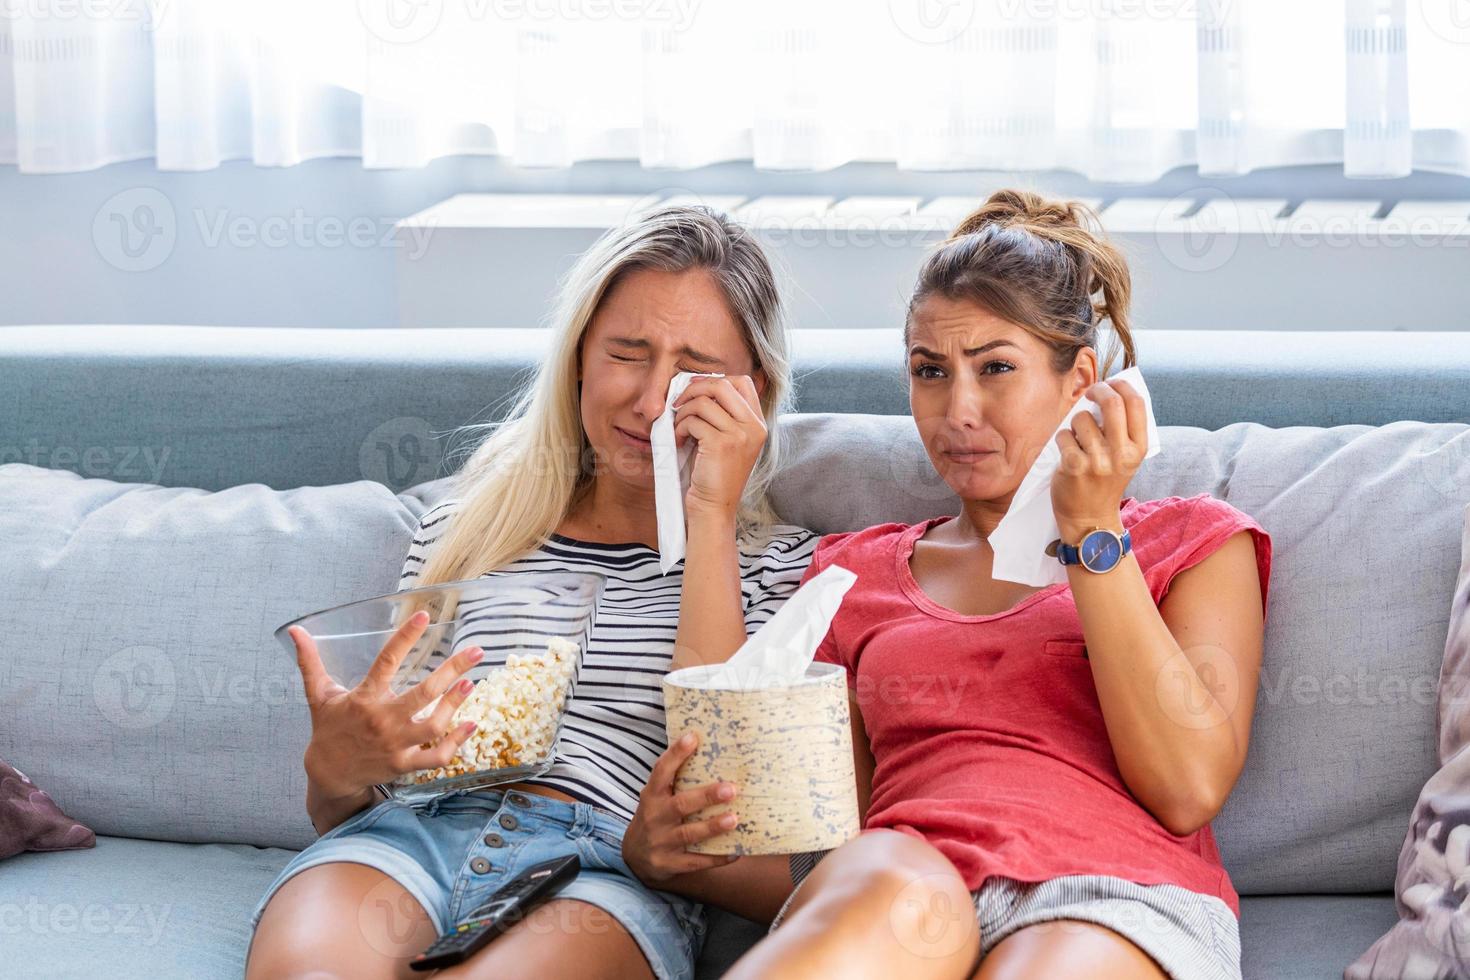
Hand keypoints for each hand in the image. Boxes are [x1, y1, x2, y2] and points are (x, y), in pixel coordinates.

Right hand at [290, 610, 484, 800]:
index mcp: (364, 698)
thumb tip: (296, 631)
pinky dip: (456, 743)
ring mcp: (396, 744)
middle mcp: (382, 720)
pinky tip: (471, 723)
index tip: (424, 616)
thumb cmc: (328, 729)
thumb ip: (310, 662)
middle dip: (453, 670)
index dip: (405, 637)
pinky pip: (437, 756)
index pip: (386, 661)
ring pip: (434, 725)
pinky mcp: (405, 764)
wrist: (329, 774)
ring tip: (471, 684)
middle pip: (423, 693)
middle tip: (475, 652)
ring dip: (455, 704)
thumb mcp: (319, 694)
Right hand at [623, 731, 741, 885]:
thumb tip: (705, 749)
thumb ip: (674, 780)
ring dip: (712, 827)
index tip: (693, 737)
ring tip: (734, 819)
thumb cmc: (655, 817)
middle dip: (706, 796)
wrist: (633, 857)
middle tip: (731, 789)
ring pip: (688, 834)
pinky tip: (736, 852)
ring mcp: (661, 842)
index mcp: (652, 796)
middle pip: (680, 805)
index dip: (675, 754)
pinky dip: (716, 858)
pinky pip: (695, 862)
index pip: (661, 771)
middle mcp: (655, 817)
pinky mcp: (669, 864)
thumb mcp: (656, 797)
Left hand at [673, 374, 765, 518]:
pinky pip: (693, 421)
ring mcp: (739, 435)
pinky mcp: (721, 444)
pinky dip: (679, 428)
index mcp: (758, 423)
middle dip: (694, 389)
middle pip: (721, 385)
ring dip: (683, 412)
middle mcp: (754, 426)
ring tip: (679, 429)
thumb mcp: (730, 441)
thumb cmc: (715, 473)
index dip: (714, 380)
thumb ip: (724, 414)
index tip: (695, 391)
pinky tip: (679, 441)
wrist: (715, 506)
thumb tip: (699, 385)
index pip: (742, 382)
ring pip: (702, 402)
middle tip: (679, 403)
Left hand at [1051, 377, 1148, 541]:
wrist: (1090, 518)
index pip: (1136, 403)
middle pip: (1111, 403)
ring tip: (1078, 439)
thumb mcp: (1125, 457)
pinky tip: (1067, 451)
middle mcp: (1122, 454)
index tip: (1111, 383)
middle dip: (1098, 390)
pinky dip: (1063, 438)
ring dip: (1076, 422)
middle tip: (1090, 392)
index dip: (1121, 385)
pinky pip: (1064, 434)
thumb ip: (1122, 429)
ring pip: (1082, 418)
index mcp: (1139, 449)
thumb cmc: (1104, 480)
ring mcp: (1098, 461)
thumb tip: (1107, 391)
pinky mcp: (1074, 466)